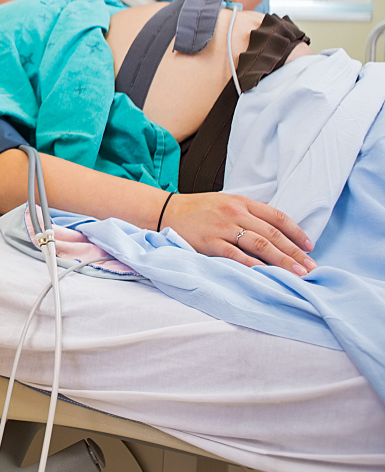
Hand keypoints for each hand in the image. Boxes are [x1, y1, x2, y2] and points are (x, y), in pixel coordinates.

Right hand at [162, 192, 315, 275]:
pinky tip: (267, 274)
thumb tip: (276, 233)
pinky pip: (236, 255)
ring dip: (282, 261)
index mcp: (242, 202)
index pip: (277, 217)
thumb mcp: (226, 203)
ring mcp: (222, 227)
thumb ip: (249, 214)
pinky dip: (254, 265)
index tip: (310, 247)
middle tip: (311, 267)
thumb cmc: (198, 209)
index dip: (296, 232)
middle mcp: (235, 212)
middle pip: (272, 234)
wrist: (166, 210)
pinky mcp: (210, 242)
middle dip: (295, 252)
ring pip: (259, 245)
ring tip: (297, 274)